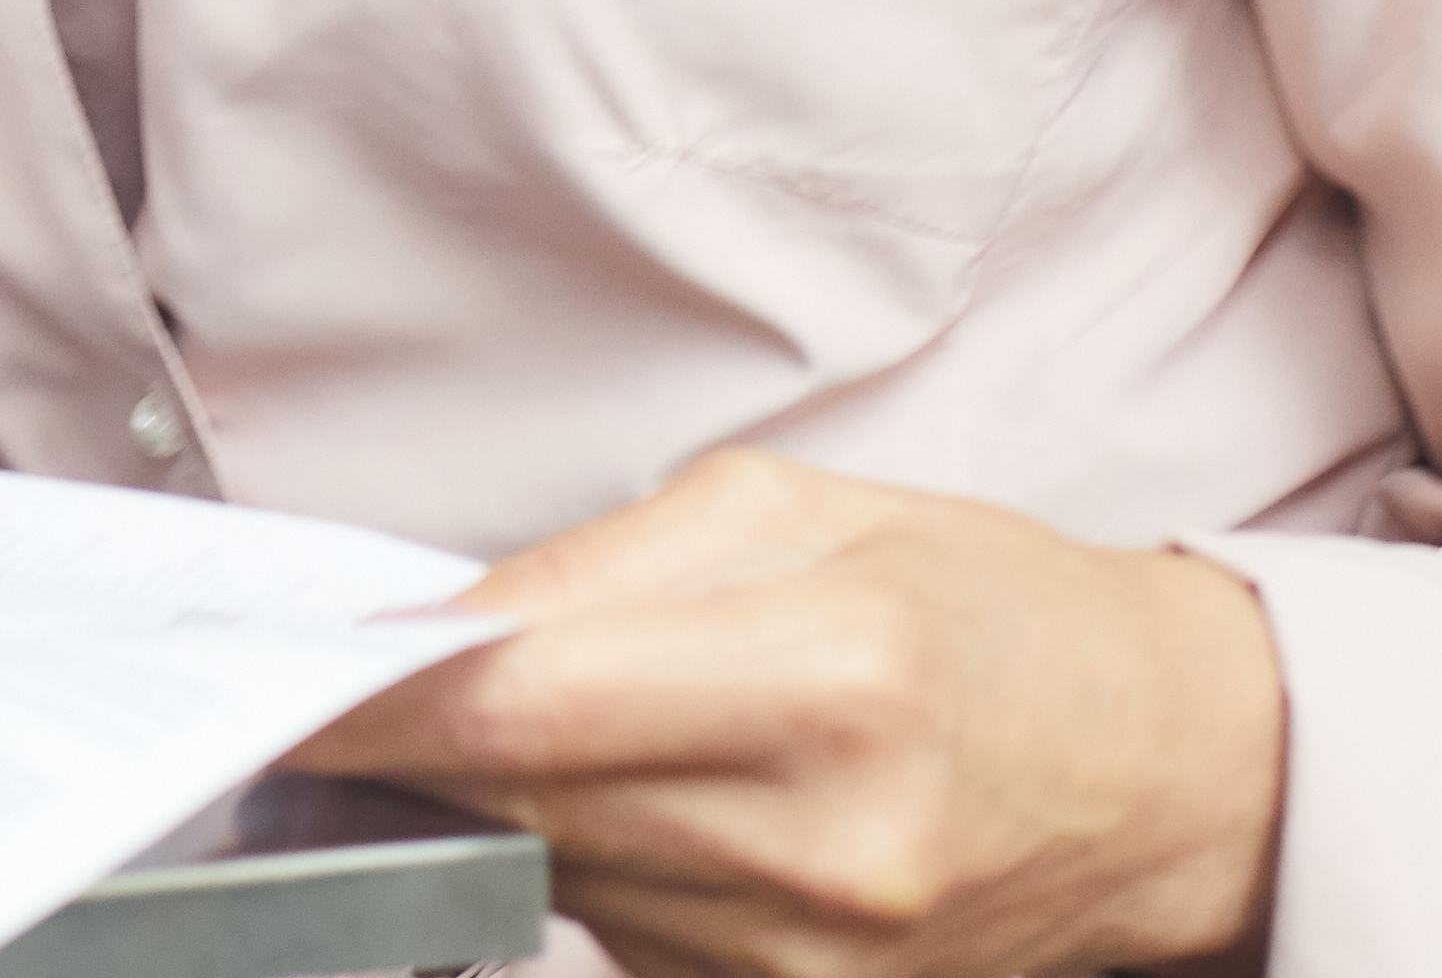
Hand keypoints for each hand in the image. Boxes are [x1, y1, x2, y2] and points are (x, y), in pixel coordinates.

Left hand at [290, 449, 1284, 977]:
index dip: (376, 703)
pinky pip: (625, 936)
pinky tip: (629, 802)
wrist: (1170, 772)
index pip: (528, 712)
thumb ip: (593, 570)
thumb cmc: (988, 611)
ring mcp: (817, 962)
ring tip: (521, 728)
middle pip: (523, 804)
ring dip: (504, 805)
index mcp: (830, 678)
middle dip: (409, 751)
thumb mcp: (800, 509)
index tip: (271, 683)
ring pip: (559, 877)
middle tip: (326, 694)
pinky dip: (589, 864)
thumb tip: (424, 630)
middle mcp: (823, 847)